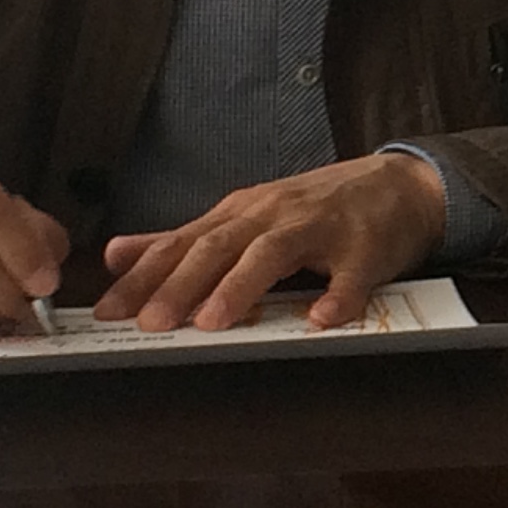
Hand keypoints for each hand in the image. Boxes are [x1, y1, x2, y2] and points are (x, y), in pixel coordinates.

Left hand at [95, 151, 445, 331]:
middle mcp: (275, 215)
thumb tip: (116, 255)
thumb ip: (185, 238)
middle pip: (220, 246)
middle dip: (180, 284)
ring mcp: (321, 229)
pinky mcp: (366, 248)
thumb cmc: (318, 208)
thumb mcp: (248, 216)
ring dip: (241, 286)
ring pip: (274, 253)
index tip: (108, 312)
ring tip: (212, 321)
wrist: (400, 184)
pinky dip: (337, 297)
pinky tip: (322, 320)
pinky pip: (351, 275)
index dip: (143, 277)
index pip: (183, 243)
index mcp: (242, 213)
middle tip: (148, 323)